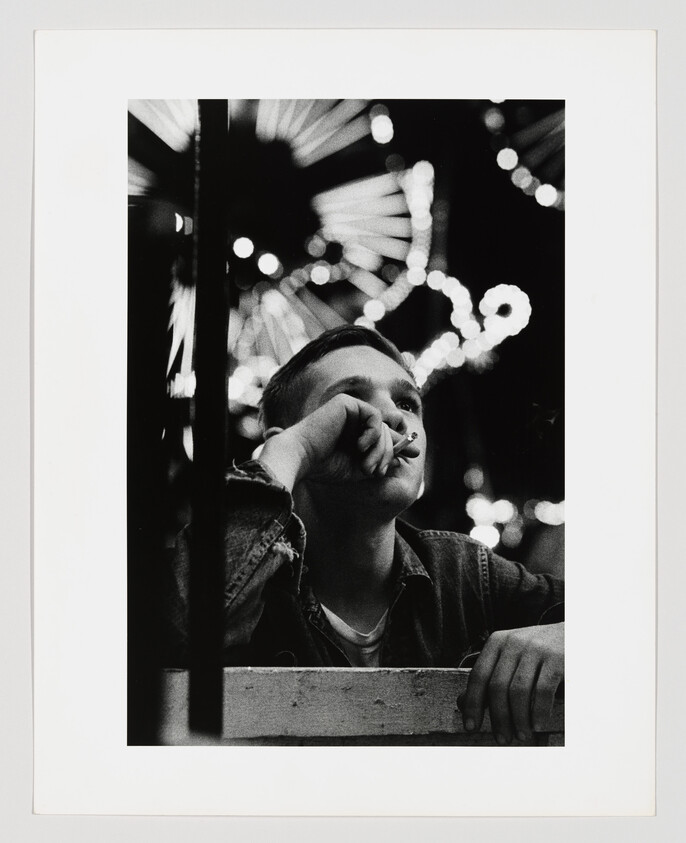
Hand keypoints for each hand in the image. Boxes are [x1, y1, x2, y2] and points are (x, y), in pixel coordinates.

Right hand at [259, 393, 418, 490]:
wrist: (302, 459)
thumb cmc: (326, 468)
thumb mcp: (361, 467)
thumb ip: (383, 458)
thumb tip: (407, 452)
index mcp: (354, 434)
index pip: (384, 435)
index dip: (400, 444)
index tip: (415, 453)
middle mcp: (353, 420)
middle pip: (386, 431)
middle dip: (389, 452)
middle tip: (380, 470)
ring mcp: (350, 409)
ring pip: (382, 426)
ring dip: (380, 448)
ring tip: (367, 464)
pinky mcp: (347, 402)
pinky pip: (374, 415)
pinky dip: (373, 433)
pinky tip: (360, 446)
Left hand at [459, 622, 563, 743]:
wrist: (573, 635)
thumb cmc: (537, 652)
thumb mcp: (510, 657)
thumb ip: (489, 676)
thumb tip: (461, 703)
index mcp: (497, 641)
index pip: (478, 675)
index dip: (472, 703)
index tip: (471, 726)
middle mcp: (513, 642)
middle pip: (497, 686)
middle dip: (498, 717)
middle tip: (502, 739)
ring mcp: (536, 649)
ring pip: (518, 691)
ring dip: (518, 719)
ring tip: (521, 735)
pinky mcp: (556, 659)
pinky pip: (542, 691)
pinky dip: (538, 712)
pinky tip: (537, 725)